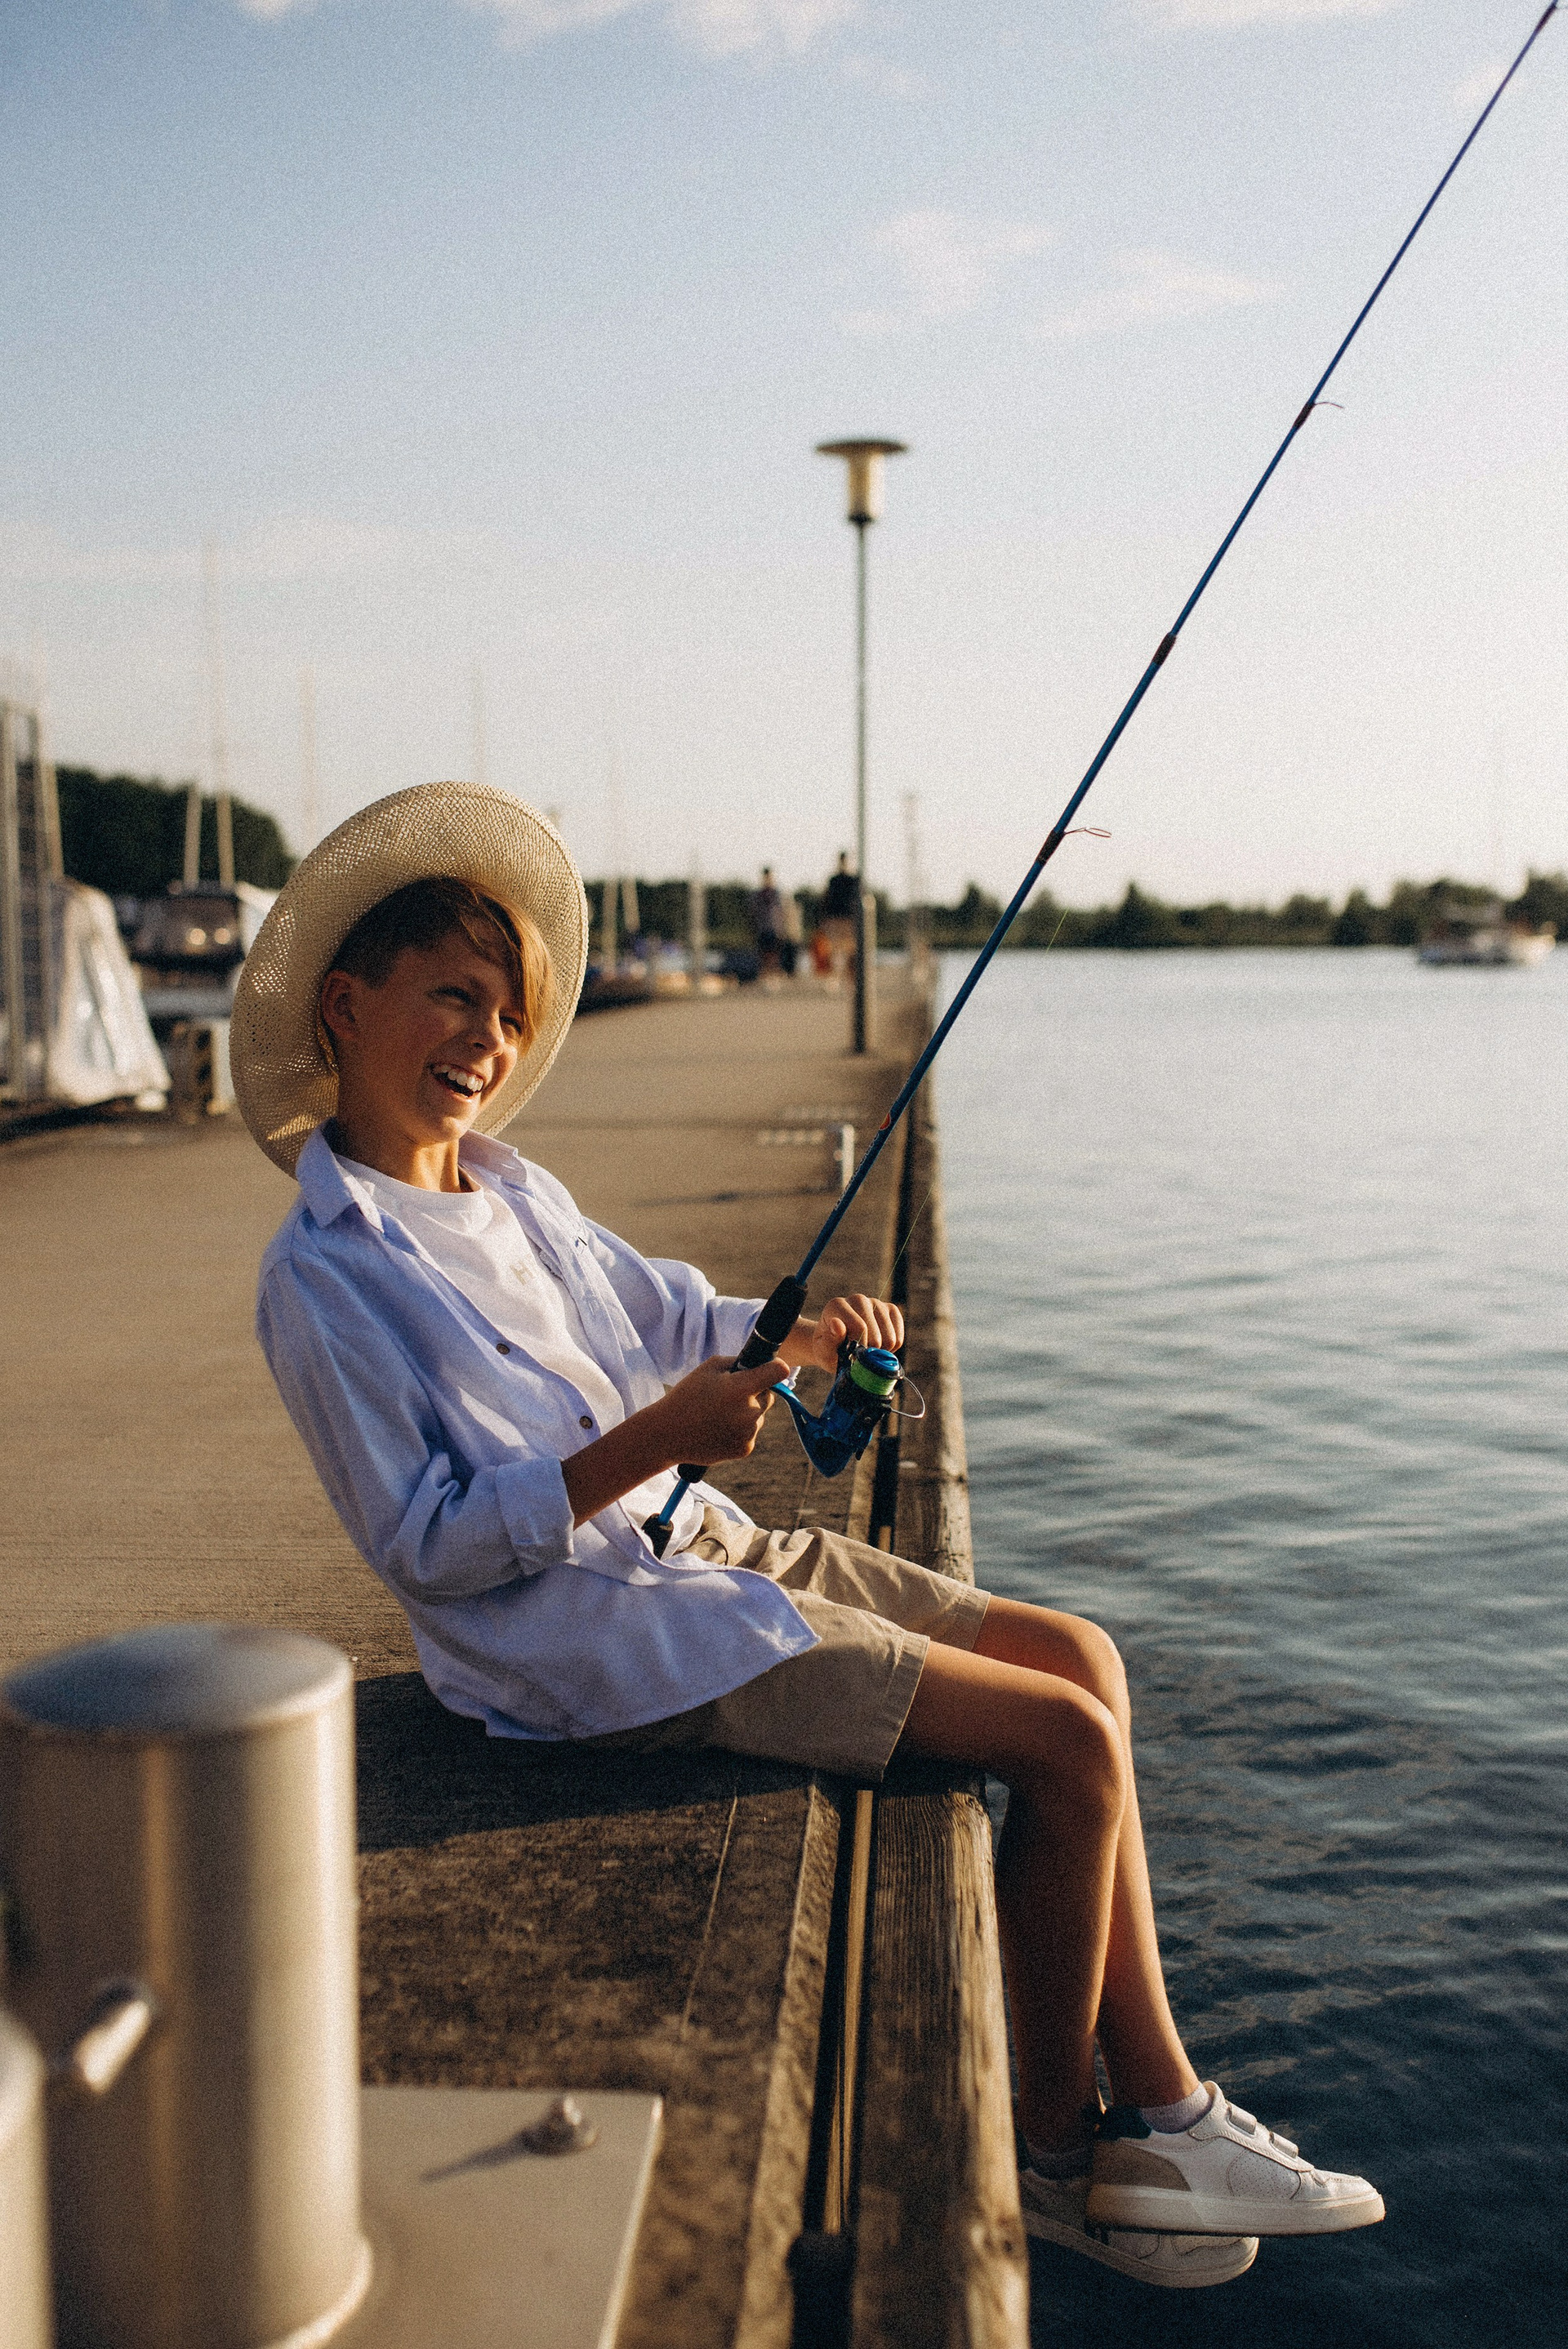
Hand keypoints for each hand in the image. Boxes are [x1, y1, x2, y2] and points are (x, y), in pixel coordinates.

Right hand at [652, 1353, 784, 1466]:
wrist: (667, 1434)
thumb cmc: (687, 1396)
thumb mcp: (708, 1368)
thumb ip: (738, 1362)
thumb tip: (759, 1365)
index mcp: (741, 1388)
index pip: (778, 1372)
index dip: (776, 1367)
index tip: (772, 1368)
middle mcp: (750, 1412)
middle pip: (767, 1396)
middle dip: (754, 1393)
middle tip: (728, 1396)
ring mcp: (749, 1433)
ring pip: (758, 1416)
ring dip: (745, 1413)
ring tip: (718, 1415)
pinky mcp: (745, 1449)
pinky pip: (750, 1433)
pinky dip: (739, 1431)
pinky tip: (718, 1429)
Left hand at [785, 1292, 904, 1377]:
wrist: (837, 1345)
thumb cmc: (829, 1350)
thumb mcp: (823, 1352)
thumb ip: (828, 1341)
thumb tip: (837, 1323)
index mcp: (837, 1305)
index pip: (859, 1327)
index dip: (858, 1348)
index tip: (850, 1356)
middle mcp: (857, 1299)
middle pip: (875, 1335)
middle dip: (868, 1352)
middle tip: (858, 1356)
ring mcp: (876, 1303)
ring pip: (889, 1338)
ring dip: (880, 1353)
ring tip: (866, 1351)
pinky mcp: (891, 1310)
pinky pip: (898, 1338)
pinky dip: (890, 1349)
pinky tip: (878, 1347)